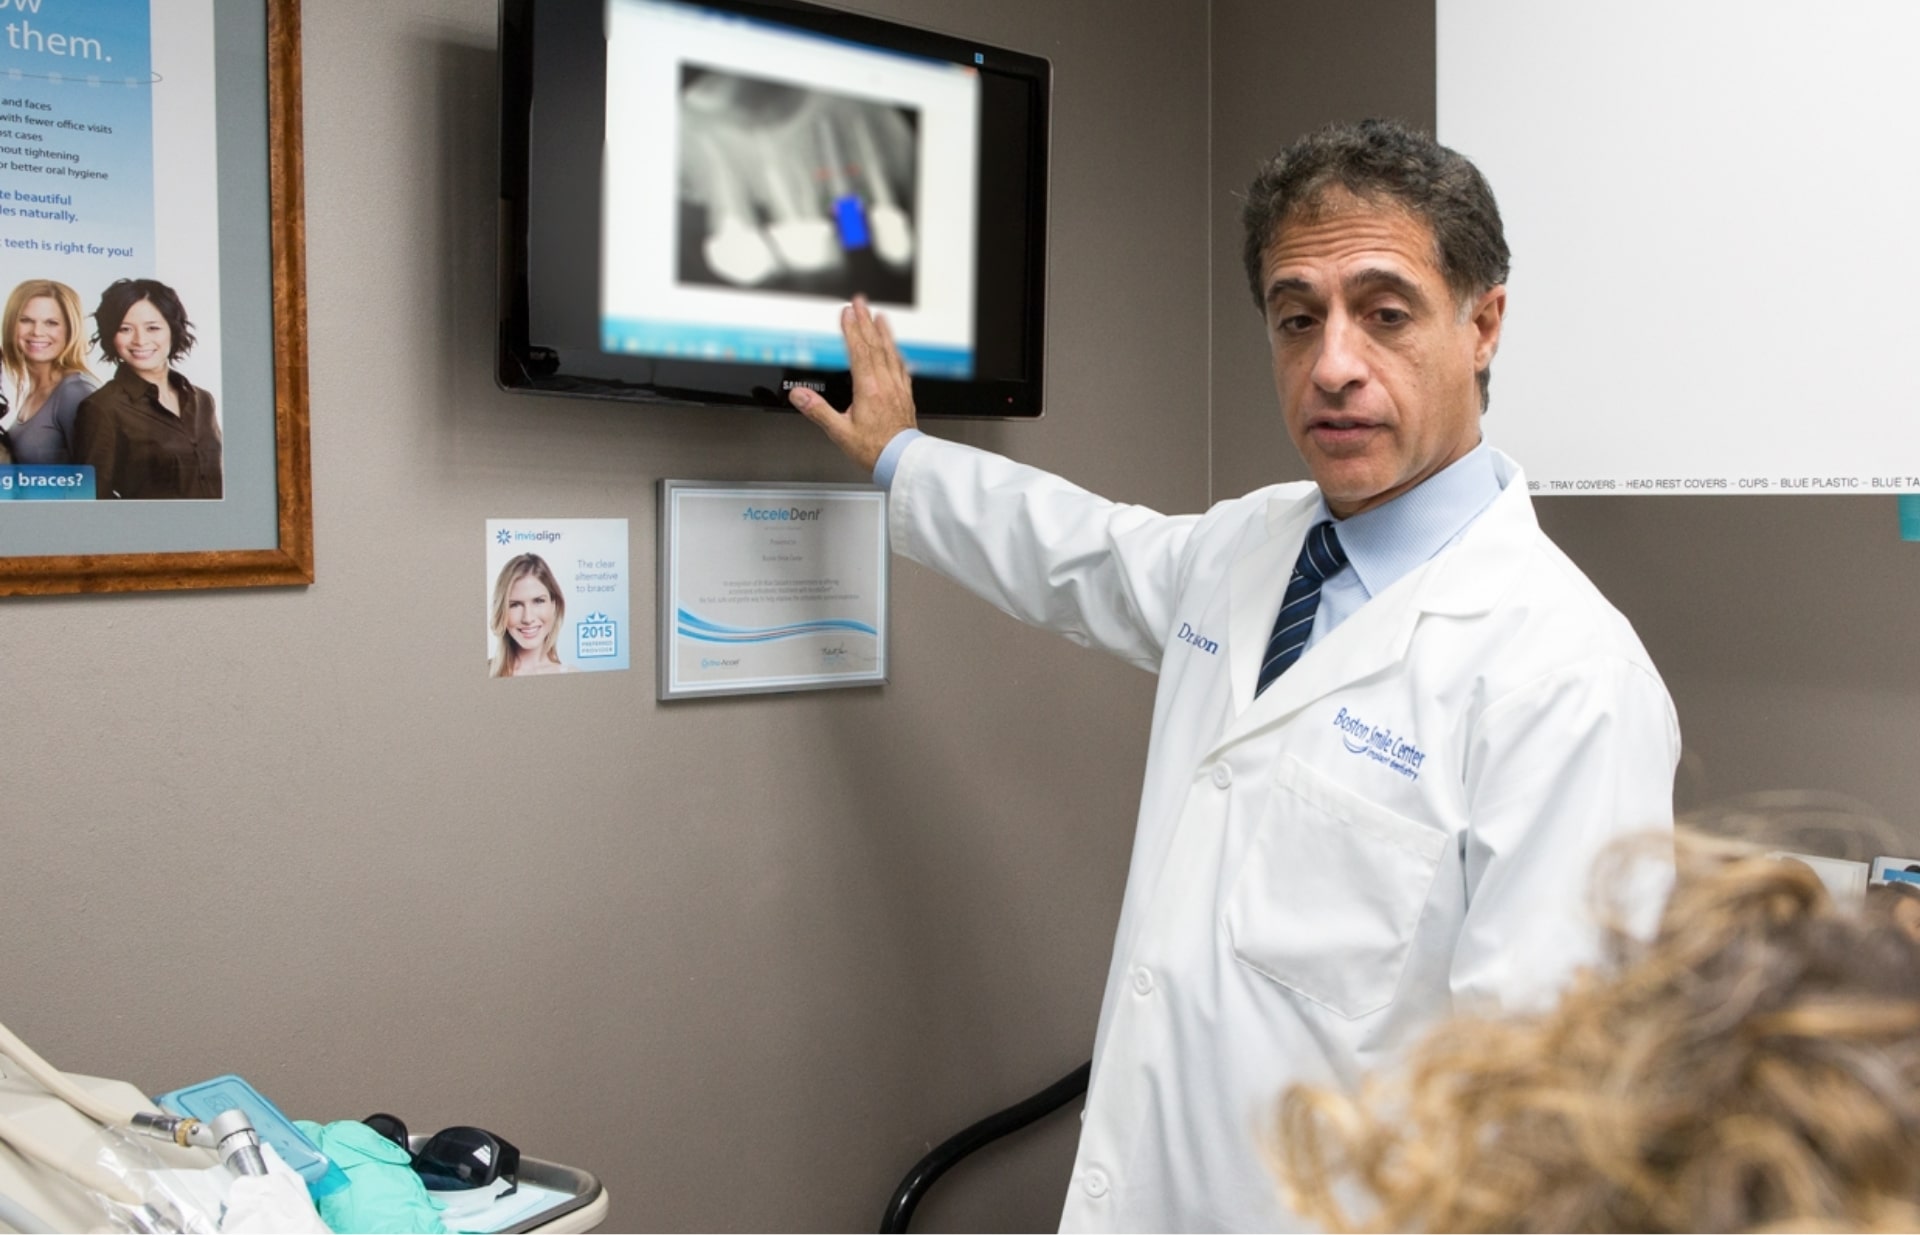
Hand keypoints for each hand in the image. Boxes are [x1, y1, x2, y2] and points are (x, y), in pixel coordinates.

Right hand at [789, 295, 916, 471]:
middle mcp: (885, 384)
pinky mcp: (905, 396)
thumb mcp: (840, 432)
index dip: (852, 329)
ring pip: (890, 353)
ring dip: (883, 332)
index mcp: (868, 389)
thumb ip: (818, 411)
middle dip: (866, 321)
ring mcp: (897, 388)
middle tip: (861, 303)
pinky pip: (901, 367)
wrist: (901, 460)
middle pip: (874, 345)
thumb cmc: (874, 449)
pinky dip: (896, 353)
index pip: (859, 351)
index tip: (847, 312)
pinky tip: (895, 349)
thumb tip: (799, 396)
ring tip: (879, 316)